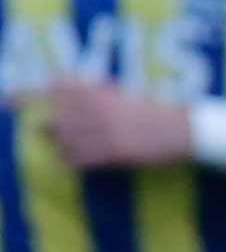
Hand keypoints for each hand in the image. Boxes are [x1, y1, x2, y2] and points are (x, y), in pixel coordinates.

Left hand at [39, 77, 193, 170]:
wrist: (182, 129)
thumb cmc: (152, 112)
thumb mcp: (120, 95)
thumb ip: (91, 94)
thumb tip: (60, 94)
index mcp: (97, 90)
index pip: (52, 88)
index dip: (24, 94)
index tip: (7, 100)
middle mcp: (96, 108)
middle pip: (55, 121)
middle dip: (51, 130)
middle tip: (52, 133)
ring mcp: (104, 129)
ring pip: (65, 143)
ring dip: (65, 149)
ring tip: (73, 149)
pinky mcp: (113, 150)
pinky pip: (79, 159)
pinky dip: (73, 162)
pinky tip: (76, 162)